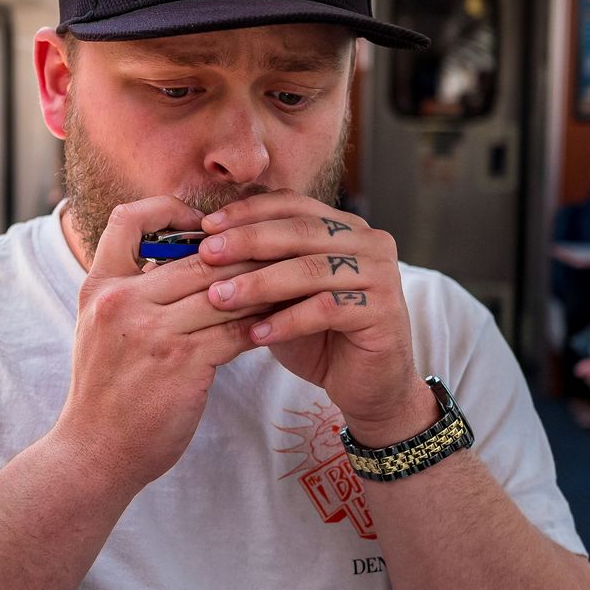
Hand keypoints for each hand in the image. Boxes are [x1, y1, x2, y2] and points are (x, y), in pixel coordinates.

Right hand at [51, 197, 269, 490]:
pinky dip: (262, 324)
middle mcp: (122, 302)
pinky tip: (283, 323)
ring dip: (261, 285)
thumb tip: (180, 263)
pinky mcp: (182, 363)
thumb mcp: (100, 331)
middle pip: (197, 256)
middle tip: (278, 248)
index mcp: (99, 287)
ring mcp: (151, 332)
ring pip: (223, 290)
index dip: (168, 209)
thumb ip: (132, 295)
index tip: (203, 226)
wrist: (93, 454)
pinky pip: (236, 331)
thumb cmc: (104, 395)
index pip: (128, 219)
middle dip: (241, 252)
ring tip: (291, 281)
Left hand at [195, 193, 431, 440]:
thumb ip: (259, 267)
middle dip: (249, 241)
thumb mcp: (283, 296)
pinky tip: (257, 334)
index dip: (248, 212)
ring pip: (312, 269)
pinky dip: (288, 321)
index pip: (293, 204)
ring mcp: (382, 274)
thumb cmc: (319, 337)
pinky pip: (327, 309)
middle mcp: (370, 242)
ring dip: (260, 283)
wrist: (366, 386)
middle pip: (301, 231)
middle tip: (208, 255)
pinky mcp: (384, 310)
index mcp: (345, 227)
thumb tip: (204, 245)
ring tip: (220, 297)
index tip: (206, 226)